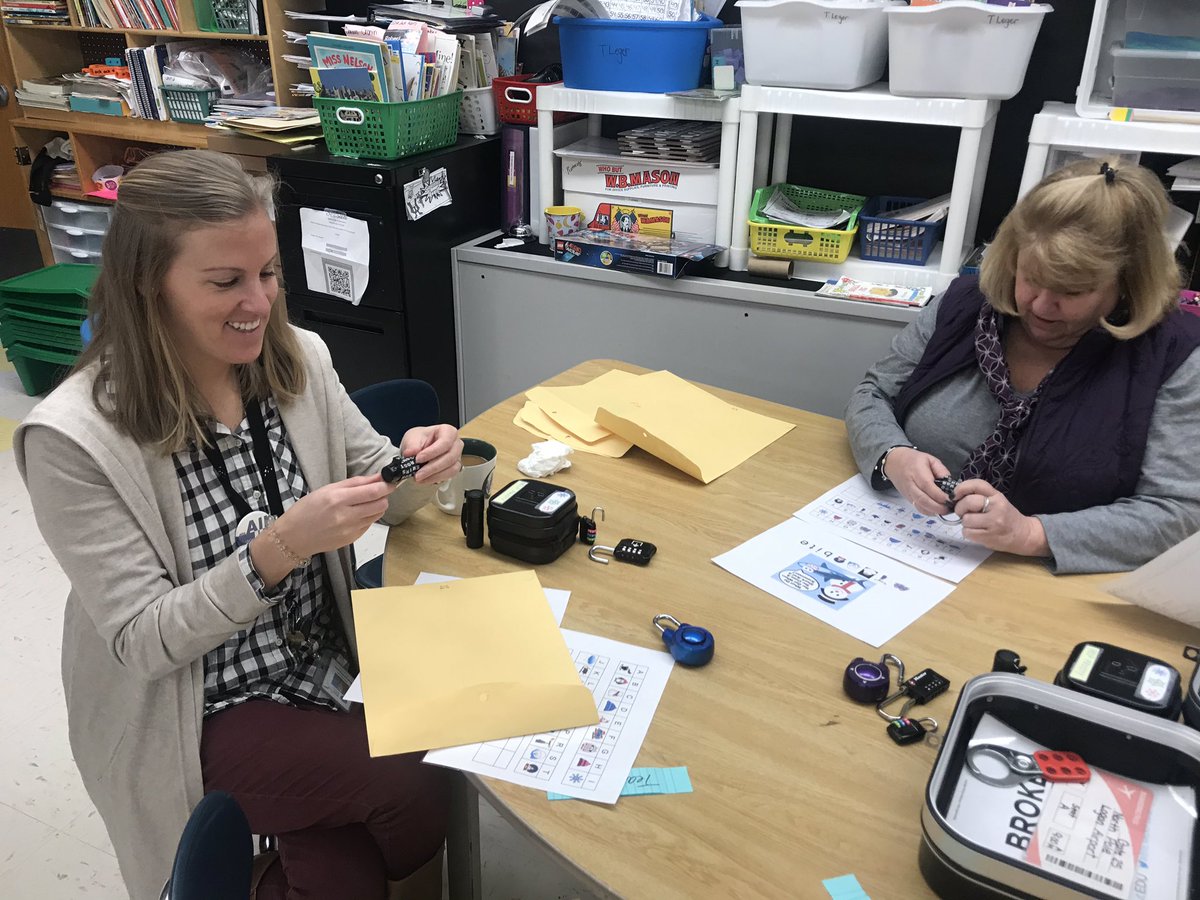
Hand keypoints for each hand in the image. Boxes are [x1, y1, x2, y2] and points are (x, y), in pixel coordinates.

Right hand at [271, 474, 399, 559]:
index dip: (386, 485)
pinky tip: (355, 514)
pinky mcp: (352, 539)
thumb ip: (355, 483)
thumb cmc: (307, 510)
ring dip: (376, 506)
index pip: (373, 492)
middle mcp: (346, 516)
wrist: (294, 537)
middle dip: (383, 496)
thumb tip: (377, 477)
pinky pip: (368, 525)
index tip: (391, 480)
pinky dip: (367, 517)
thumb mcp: (328, 489)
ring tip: (364, 502)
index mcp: (338, 499)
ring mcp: (350, 530)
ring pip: (377, 515)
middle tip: (378, 491)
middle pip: (380, 504)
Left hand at [400, 424, 462, 484]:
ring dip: (435, 475)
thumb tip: (410, 453)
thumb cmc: (420, 439)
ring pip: (451, 469)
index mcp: (448, 431)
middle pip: (450, 457)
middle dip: (432, 467)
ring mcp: (457, 457)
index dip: (432, 452)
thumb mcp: (412, 438)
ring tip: (419, 478)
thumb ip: (412, 446)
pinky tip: (425, 479)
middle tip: (418, 474)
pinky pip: (449, 476)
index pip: (445, 442)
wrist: (419, 447)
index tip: (418, 458)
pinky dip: (436, 479)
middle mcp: (456, 444)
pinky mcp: (454, 468)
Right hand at [883, 447, 954, 516]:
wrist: (895, 463)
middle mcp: (910, 484)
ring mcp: (908, 493)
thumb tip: (950, 484)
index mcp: (916, 471)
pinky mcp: (908, 498)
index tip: (950, 498)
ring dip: (933, 511)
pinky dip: (928, 512)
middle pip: (922, 499)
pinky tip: (937, 511)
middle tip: (949, 508)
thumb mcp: (931, 459)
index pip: (927, 486)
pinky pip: (918, 508)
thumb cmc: (913, 460)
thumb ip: (942, 471)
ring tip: (945, 510)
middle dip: (937, 507)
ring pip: (920, 506)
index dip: (939, 495)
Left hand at [953, 479, 1049, 556]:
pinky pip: (967, 532)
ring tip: (974, 524)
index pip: (977, 484)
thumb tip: (956, 496)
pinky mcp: (989, 536)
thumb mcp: (997, 501)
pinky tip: (976, 532)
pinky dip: (968, 533)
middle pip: (968, 502)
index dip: (962, 487)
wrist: (1023, 535)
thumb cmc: (1006, 517)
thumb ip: (981, 496)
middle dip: (960, 508)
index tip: (955, 494)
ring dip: (965, 523)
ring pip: (966, 519)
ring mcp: (994, 522)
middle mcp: (996, 507)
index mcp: (997, 496)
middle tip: (962, 513)